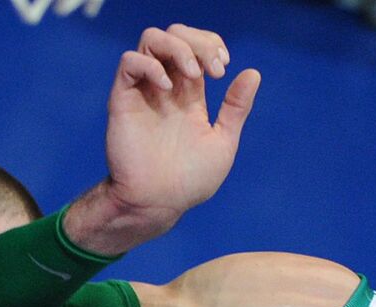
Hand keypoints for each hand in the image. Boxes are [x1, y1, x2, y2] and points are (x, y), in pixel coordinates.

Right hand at [64, 24, 260, 253]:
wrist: (157, 203)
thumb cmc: (189, 181)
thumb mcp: (223, 142)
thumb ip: (235, 108)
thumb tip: (252, 73)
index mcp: (188, 95)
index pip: (197, 47)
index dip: (212, 45)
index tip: (223, 68)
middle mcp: (165, 88)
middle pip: (175, 35)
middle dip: (198, 41)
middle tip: (213, 70)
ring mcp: (144, 91)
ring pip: (151, 39)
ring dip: (177, 46)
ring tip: (193, 73)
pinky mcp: (123, 100)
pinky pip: (129, 62)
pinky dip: (150, 65)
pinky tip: (166, 87)